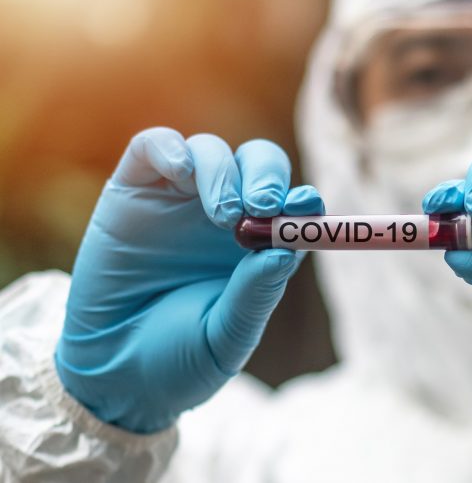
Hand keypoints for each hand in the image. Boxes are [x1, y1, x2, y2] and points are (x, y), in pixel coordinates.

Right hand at [55, 127, 323, 432]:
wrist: (113, 376)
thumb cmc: (179, 359)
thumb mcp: (226, 337)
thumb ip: (255, 294)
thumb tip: (287, 252)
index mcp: (259, 245)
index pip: (291, 205)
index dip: (303, 201)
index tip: (306, 207)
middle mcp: (224, 215)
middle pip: (258, 164)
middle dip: (267, 175)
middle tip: (264, 205)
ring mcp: (178, 199)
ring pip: (211, 151)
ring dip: (223, 172)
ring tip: (223, 216)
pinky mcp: (132, 191)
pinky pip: (152, 147)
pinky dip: (169, 148)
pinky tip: (181, 171)